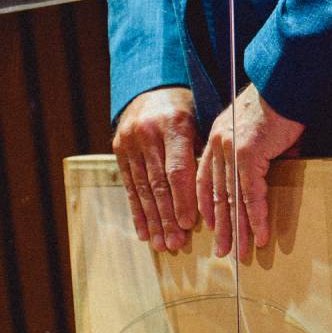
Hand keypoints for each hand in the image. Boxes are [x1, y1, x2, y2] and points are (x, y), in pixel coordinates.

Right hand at [111, 85, 200, 251]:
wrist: (151, 89)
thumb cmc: (184, 110)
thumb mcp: (199, 122)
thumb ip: (201, 153)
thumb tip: (212, 195)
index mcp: (174, 124)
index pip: (177, 169)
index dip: (183, 198)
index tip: (189, 223)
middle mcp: (148, 134)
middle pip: (158, 183)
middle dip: (167, 216)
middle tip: (174, 243)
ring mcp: (130, 142)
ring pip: (143, 187)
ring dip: (152, 219)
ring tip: (160, 243)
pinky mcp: (118, 150)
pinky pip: (129, 185)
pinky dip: (137, 210)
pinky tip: (143, 230)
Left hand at [197, 84, 303, 259]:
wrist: (283, 84)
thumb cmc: (276, 104)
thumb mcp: (257, 133)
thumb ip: (256, 156)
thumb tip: (270, 175)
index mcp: (216, 140)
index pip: (205, 180)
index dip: (208, 205)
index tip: (211, 225)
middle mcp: (218, 146)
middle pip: (217, 195)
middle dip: (221, 226)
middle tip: (223, 250)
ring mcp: (230, 150)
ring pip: (232, 199)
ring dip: (237, 229)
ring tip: (240, 251)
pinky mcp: (248, 154)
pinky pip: (251, 194)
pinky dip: (256, 217)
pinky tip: (260, 234)